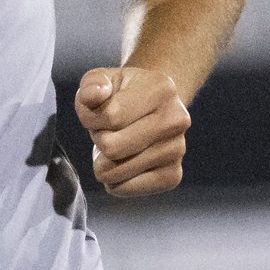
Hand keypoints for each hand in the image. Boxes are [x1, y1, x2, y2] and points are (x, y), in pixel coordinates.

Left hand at [73, 66, 188, 196]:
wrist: (149, 110)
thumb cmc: (118, 95)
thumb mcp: (100, 80)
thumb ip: (91, 85)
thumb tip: (93, 96)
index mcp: (162, 89)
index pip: (110, 116)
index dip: (91, 117)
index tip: (99, 111)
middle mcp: (177, 119)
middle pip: (112, 148)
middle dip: (99, 140)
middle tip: (108, 130)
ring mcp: (178, 150)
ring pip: (115, 172)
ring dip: (105, 160)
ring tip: (119, 142)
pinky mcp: (173, 176)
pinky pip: (123, 189)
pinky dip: (114, 179)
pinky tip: (125, 161)